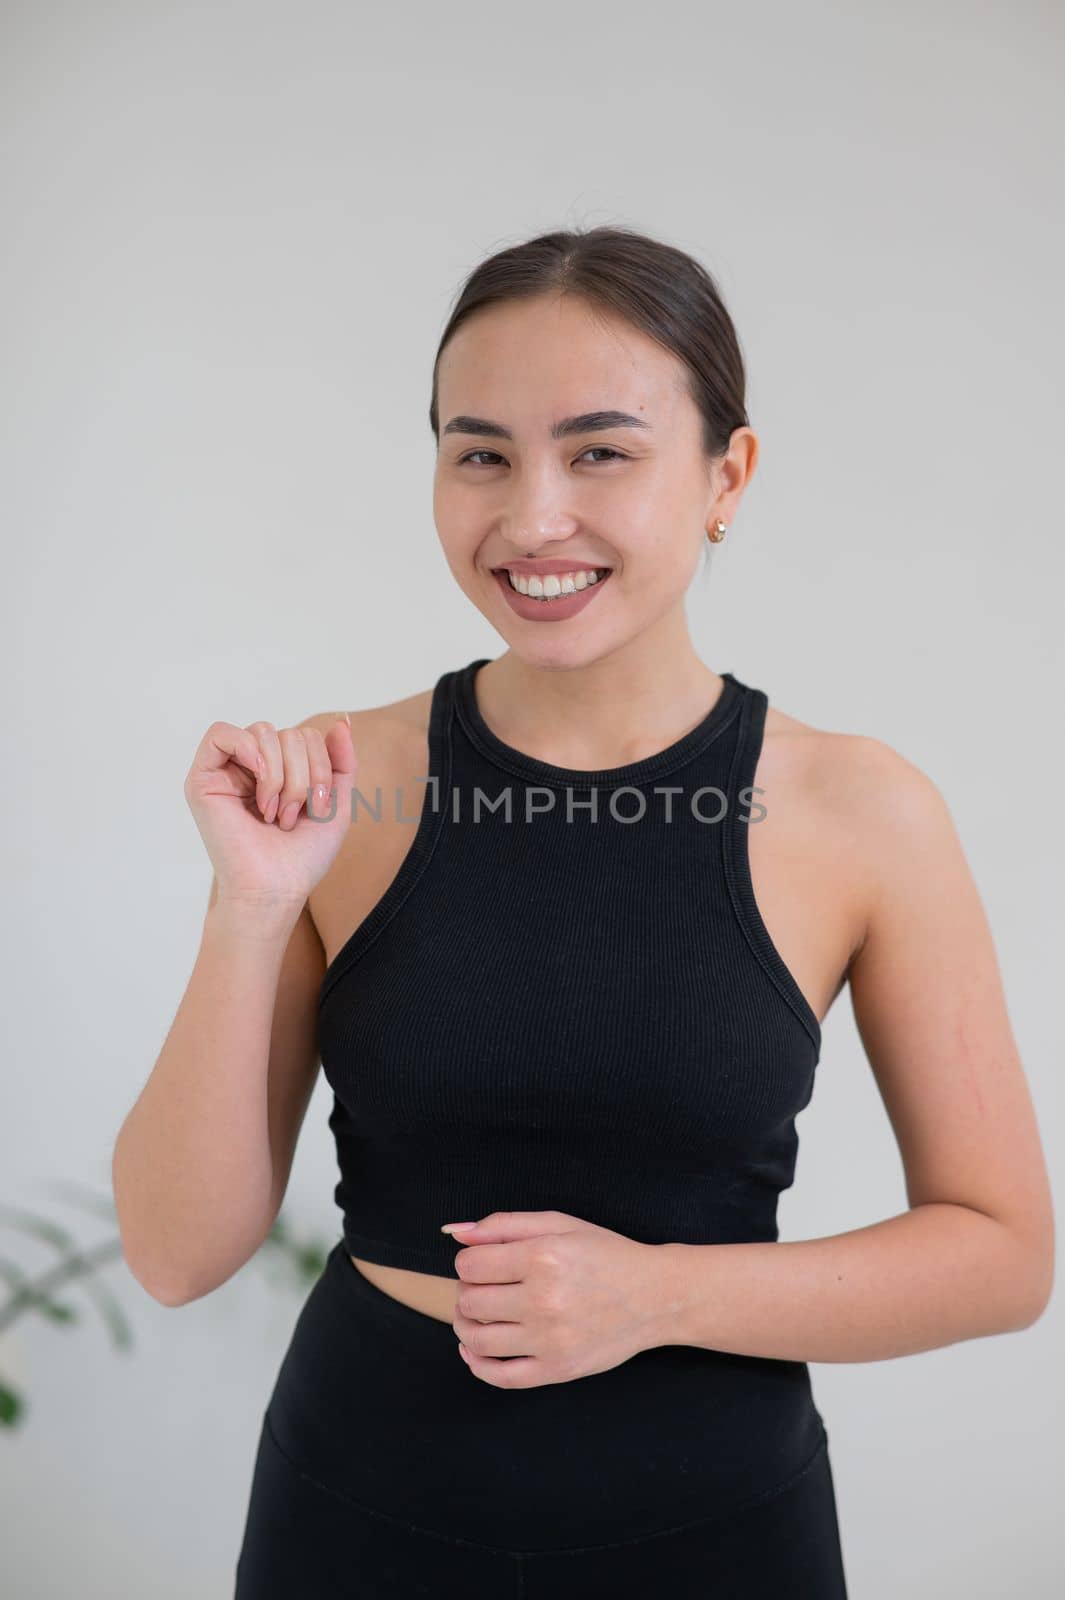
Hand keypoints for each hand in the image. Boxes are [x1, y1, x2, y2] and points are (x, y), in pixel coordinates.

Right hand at [183, 714, 356, 906]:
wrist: (276, 888)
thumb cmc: (302, 855)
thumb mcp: (336, 803)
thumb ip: (341, 761)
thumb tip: (341, 719)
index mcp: (280, 771)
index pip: (306, 735)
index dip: (321, 765)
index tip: (317, 808)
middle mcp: (251, 767)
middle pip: (287, 732)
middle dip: (302, 775)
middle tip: (293, 816)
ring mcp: (226, 771)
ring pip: (262, 732)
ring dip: (281, 776)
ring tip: (275, 812)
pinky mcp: (202, 779)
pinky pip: (220, 734)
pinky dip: (249, 752)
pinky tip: (260, 785)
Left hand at [443, 1210, 670, 1388]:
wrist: (656, 1296)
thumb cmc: (606, 1255)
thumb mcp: (559, 1224)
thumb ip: (504, 1225)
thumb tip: (454, 1232)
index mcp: (543, 1257)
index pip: (470, 1265)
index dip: (468, 1261)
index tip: (482, 1262)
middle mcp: (544, 1300)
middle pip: (470, 1301)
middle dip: (468, 1291)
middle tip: (486, 1286)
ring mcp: (550, 1340)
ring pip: (477, 1339)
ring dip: (465, 1325)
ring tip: (477, 1313)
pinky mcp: (557, 1370)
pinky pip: (500, 1376)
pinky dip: (476, 1363)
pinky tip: (474, 1348)